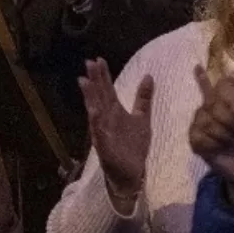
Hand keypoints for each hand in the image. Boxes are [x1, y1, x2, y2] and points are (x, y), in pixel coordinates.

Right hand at [78, 59, 153, 209]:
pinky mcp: (105, 147)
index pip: (107, 90)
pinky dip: (96, 123)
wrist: (133, 173)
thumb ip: (143, 98)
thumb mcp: (142, 118)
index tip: (98, 59)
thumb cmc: (134, 146)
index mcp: (114, 112)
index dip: (103, 76)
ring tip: (84, 81)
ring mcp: (103, 133)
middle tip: (88, 63)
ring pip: (94, 112)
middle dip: (93, 81)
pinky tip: (93, 111)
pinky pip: (99, 133)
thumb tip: (148, 75)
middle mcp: (106, 120)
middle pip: (99, 97)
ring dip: (89, 98)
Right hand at [189, 67, 233, 209]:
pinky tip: (220, 148)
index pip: (222, 84)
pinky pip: (199, 137)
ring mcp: (201, 119)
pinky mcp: (195, 137)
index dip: (230, 97)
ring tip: (232, 139)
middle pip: (211, 102)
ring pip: (205, 120)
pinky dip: (214, 145)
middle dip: (229, 119)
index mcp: (231, 92)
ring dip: (224, 134)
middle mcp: (213, 102)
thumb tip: (229, 75)